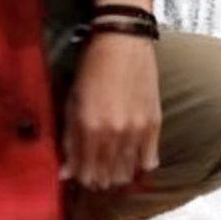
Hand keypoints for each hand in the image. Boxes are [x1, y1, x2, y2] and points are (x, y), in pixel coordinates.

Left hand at [63, 32, 160, 190]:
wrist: (123, 40)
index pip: (86, 175)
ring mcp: (137, 130)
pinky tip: (133, 157)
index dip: (83, 179)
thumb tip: (66, 174)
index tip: (82, 173)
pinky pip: (150, 161)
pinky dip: (140, 165)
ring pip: (128, 174)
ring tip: (113, 165)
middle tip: (97, 169)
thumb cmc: (92, 67)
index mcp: (89, 128)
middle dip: (100, 179)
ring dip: (118, 175)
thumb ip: (70, 140)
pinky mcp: (154, 123)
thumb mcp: (73, 102)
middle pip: (108, 179)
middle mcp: (114, 134)